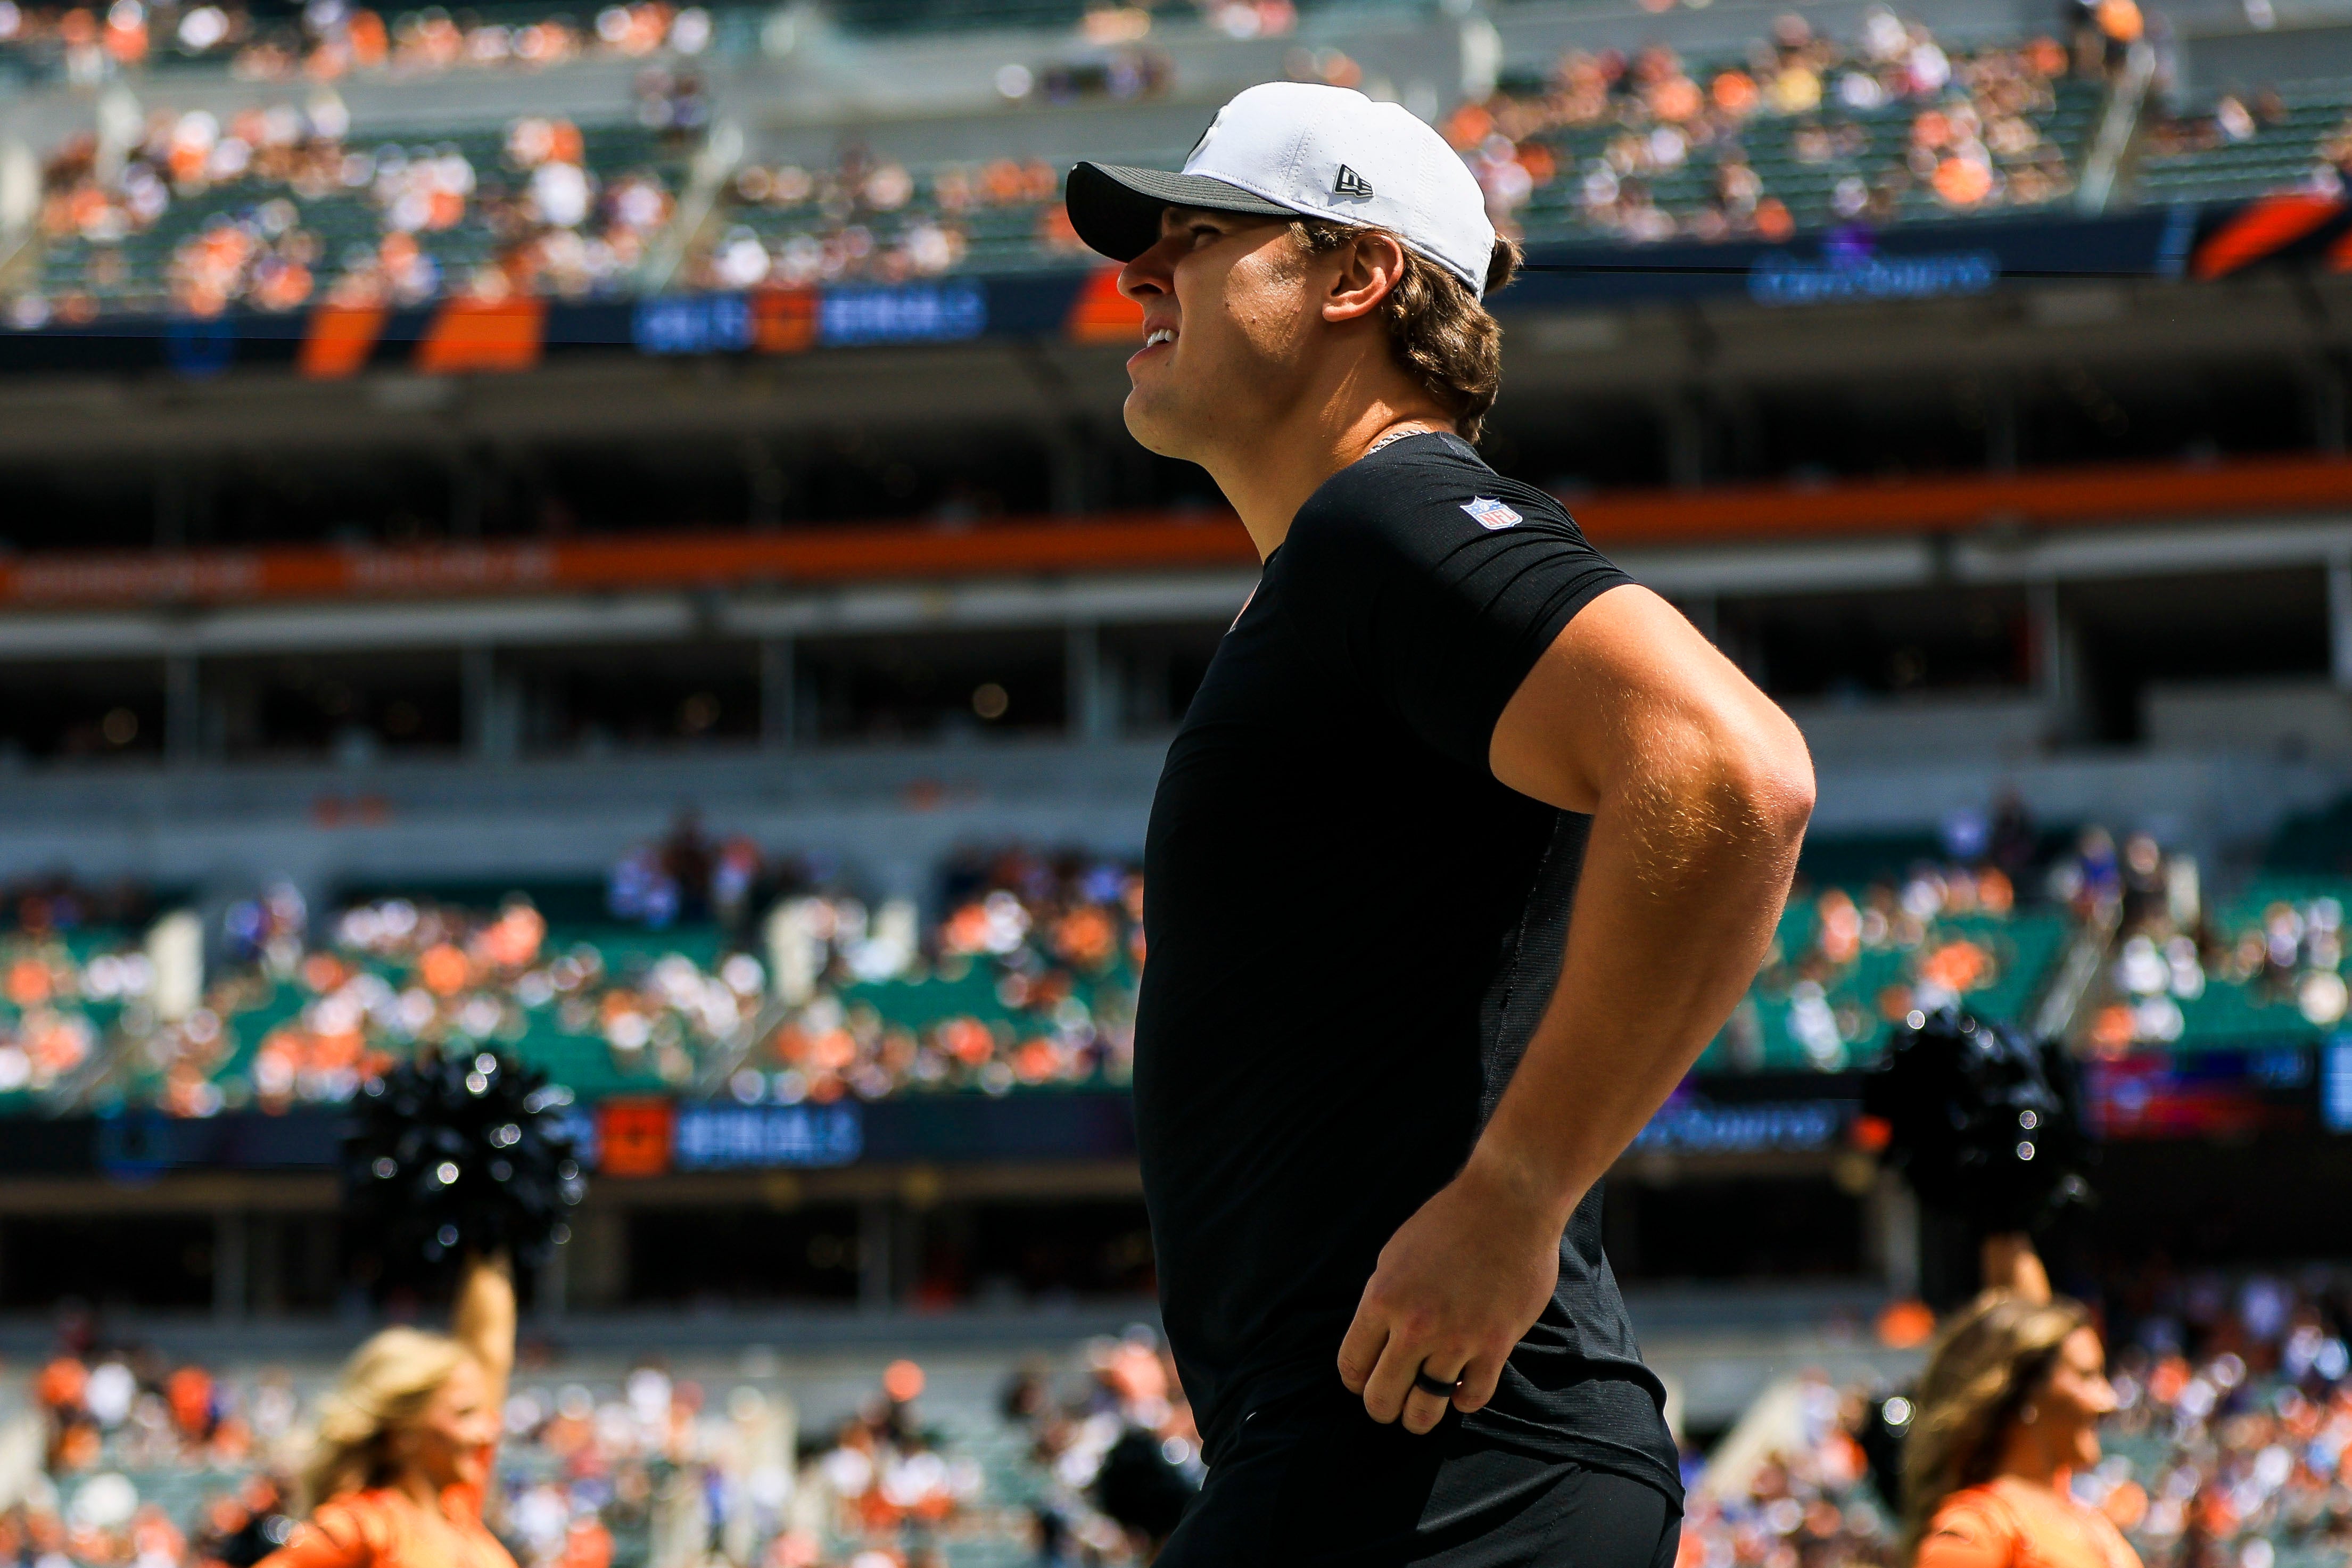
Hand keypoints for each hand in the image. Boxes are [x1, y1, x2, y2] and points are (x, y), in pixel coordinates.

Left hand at [1336, 1154, 1566, 1434]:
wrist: (1508, 1203)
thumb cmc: (1449, 1222)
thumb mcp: (1395, 1255)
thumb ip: (1384, 1301)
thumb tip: (1376, 1341)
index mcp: (1382, 1299)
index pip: (1352, 1365)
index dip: (1355, 1382)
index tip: (1363, 1384)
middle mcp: (1414, 1326)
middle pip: (1382, 1397)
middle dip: (1383, 1408)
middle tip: (1391, 1406)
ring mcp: (1456, 1339)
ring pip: (1426, 1408)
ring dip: (1420, 1416)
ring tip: (1421, 1414)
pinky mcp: (1496, 1345)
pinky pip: (1473, 1397)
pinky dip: (1464, 1401)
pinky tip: (1461, 1390)